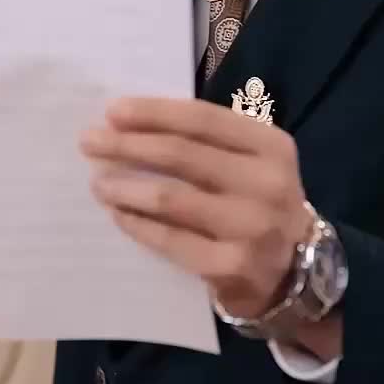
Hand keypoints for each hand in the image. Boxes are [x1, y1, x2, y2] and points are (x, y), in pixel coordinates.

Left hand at [81, 96, 311, 320]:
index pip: (203, 120)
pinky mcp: (231, 266)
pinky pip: (171, 240)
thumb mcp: (254, 165)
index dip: (154, 113)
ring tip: (97, 183)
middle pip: (182, 155)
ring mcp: (251, 227)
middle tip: (90, 142)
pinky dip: (138, 225)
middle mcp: (266, 184)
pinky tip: (119, 215)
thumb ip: (210, 143)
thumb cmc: (259, 206)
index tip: (113, 111)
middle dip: (128, 145)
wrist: (294, 273)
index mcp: (271, 147)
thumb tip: (134, 124)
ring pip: (171, 198)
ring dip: (126, 187)